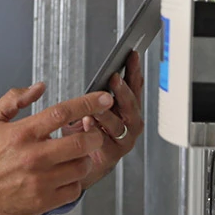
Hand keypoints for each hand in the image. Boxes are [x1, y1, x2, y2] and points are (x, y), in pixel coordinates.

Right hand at [0, 84, 114, 214]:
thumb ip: (15, 98)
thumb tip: (39, 87)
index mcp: (23, 133)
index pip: (62, 113)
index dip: (88, 103)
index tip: (103, 99)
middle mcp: (34, 156)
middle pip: (81, 142)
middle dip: (94, 134)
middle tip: (93, 132)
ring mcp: (40, 181)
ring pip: (82, 166)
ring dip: (84, 159)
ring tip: (74, 155)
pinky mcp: (43, 201)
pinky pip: (74, 190)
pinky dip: (75, 181)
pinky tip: (64, 175)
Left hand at [70, 51, 143, 189]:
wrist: (80, 160)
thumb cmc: (88, 129)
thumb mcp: (96, 105)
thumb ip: (102, 92)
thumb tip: (107, 72)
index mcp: (127, 108)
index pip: (134, 86)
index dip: (134, 70)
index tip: (131, 54)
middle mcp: (130, 123)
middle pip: (132, 105)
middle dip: (124, 91)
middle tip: (115, 78)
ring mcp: (123, 139)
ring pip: (120, 124)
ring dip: (109, 113)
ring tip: (100, 104)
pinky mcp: (112, 154)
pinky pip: (106, 141)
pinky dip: (97, 131)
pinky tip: (88, 122)